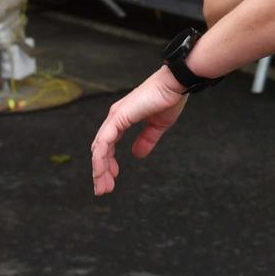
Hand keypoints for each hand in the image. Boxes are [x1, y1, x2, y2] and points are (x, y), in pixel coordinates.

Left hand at [90, 67, 190, 194]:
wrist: (175, 85)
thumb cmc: (168, 100)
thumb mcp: (157, 127)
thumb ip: (146, 140)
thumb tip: (137, 155)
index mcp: (122, 119)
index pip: (108, 144)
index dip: (108, 162)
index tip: (112, 178)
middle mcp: (115, 118)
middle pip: (100, 149)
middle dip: (101, 171)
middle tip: (103, 189)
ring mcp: (115, 117)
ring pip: (99, 148)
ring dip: (99, 169)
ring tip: (102, 187)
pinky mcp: (118, 117)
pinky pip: (104, 142)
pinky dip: (100, 158)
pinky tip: (101, 171)